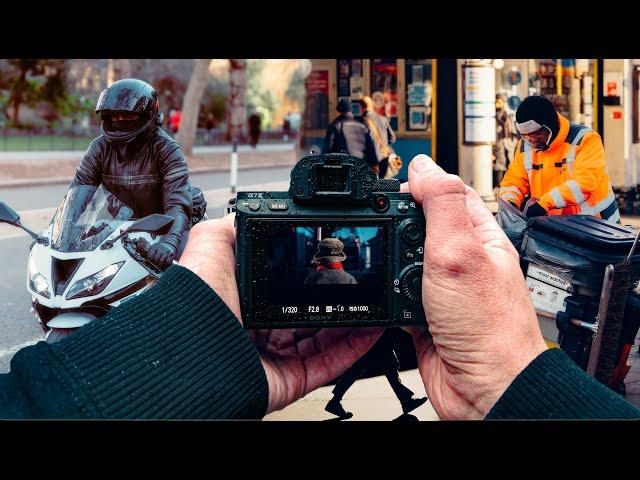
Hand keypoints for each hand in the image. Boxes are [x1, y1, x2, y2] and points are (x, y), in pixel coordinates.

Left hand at [146, 240, 176, 269]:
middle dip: (154, 265)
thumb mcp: (151, 249)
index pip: (150, 255)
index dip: (148, 262)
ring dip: (159, 266)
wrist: (167, 245)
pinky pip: (168, 262)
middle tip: (152, 269)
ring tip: (157, 270)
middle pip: (156, 258)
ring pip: (162, 260)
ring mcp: (166, 252)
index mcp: (154, 247)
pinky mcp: (171, 255)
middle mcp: (160, 249)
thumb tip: (142, 261)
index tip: (147, 266)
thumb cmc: (156, 250)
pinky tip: (162, 269)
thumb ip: (146, 254)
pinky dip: (165, 266)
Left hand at [178, 215, 382, 413]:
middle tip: (361, 284)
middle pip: (310, 314)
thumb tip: (244, 211)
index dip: (311, 278)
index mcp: (246, 302)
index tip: (332, 264)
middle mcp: (262, 330)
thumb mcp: (209, 253)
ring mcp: (278, 357)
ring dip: (353, 322)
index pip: (286, 288)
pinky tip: (371, 329)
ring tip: (375, 303)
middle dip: (337, 300)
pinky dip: (354, 348)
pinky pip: (330, 365)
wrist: (196, 355)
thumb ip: (227, 232)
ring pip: (325, 339)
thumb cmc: (198, 308)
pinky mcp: (292, 379)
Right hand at [403, 154, 546, 418]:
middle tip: (375, 218)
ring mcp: (442, 288)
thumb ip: (441, 205)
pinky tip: (381, 291)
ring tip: (377, 253)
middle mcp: (461, 260)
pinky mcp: (424, 314)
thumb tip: (424, 166)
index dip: (419, 183)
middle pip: (421, 225)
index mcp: (478, 236)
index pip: (448, 193)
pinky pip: (397, 293)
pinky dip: (386, 292)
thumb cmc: (489, 327)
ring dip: (389, 258)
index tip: (390, 183)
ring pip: (405, 260)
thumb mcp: (460, 251)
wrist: (484, 388)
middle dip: (397, 220)